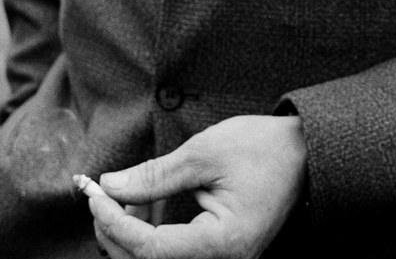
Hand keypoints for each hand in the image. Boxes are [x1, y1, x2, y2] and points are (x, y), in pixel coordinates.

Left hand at [85, 114, 306, 258]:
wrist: (302, 152)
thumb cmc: (261, 148)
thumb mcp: (204, 152)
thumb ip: (155, 176)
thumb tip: (111, 186)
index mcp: (223, 244)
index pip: (150, 250)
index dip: (114, 222)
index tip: (93, 192)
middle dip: (114, 232)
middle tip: (98, 193)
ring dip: (129, 235)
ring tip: (120, 195)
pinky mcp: (219, 253)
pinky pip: (173, 255)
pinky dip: (149, 234)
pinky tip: (143, 206)